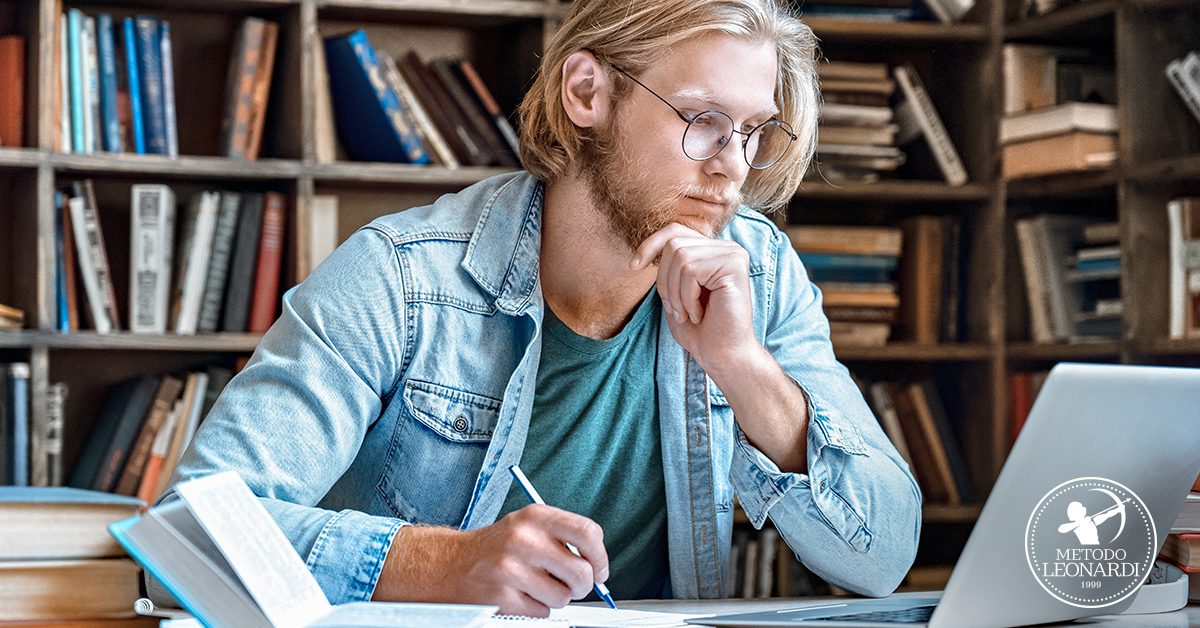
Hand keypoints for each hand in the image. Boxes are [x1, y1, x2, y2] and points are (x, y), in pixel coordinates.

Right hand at [372, 504, 607, 616]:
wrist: (450, 564)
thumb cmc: (496, 547)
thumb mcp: (527, 527)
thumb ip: (562, 538)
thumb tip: (598, 567)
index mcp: (536, 516)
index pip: (588, 533)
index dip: (601, 556)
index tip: (600, 569)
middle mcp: (524, 539)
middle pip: (582, 572)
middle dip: (583, 586)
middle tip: (572, 586)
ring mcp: (512, 569)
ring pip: (563, 597)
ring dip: (556, 598)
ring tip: (536, 587)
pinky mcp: (502, 596)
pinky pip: (542, 612)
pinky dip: (536, 609)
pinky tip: (520, 595)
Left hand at [631, 222, 808, 471]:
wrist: (722, 356)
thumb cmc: (699, 330)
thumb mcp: (674, 293)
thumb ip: (667, 267)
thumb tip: (647, 248)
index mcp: (713, 251)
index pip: (674, 230)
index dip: (650, 244)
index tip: (633, 266)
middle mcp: (726, 248)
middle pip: (673, 243)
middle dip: (664, 280)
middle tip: (676, 309)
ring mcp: (733, 254)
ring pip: (680, 257)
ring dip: (676, 293)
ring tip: (688, 313)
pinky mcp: (734, 265)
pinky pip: (692, 271)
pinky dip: (687, 297)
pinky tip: (699, 314)